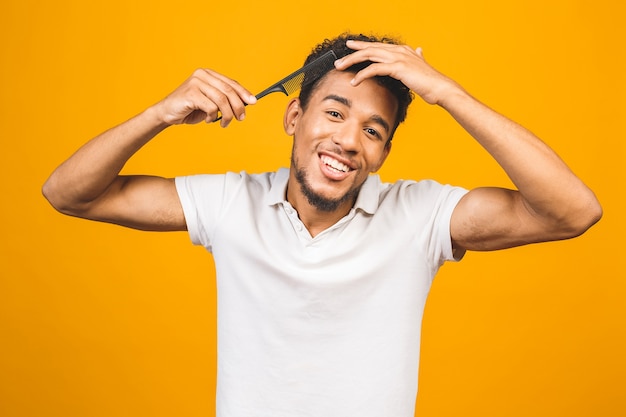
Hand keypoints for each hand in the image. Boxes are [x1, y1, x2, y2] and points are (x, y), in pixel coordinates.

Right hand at [153, 69, 256, 127]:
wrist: (166, 113)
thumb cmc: (190, 108)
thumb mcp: (210, 102)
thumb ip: (224, 99)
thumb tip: (245, 103)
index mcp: (208, 74)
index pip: (231, 82)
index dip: (243, 92)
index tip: (253, 102)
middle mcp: (202, 75)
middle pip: (229, 90)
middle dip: (238, 106)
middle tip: (241, 118)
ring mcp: (196, 82)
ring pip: (222, 100)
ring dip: (227, 115)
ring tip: (224, 123)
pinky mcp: (191, 93)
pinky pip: (211, 107)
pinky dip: (212, 116)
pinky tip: (207, 119)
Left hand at [334, 40, 460, 105]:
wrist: (440, 88)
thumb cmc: (431, 82)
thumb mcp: (422, 66)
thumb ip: (418, 58)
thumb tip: (419, 50)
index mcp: (403, 50)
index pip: (378, 46)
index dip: (363, 46)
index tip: (350, 47)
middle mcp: (399, 51)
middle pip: (370, 49)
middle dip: (352, 53)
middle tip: (338, 60)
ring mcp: (398, 58)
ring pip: (369, 55)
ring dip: (352, 61)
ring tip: (340, 68)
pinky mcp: (398, 67)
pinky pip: (374, 69)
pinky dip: (362, 74)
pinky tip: (354, 81)